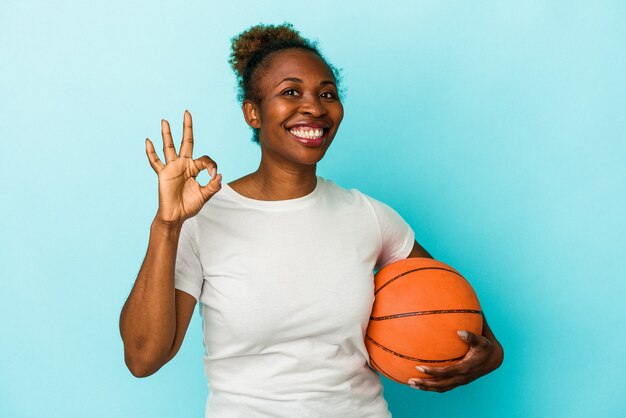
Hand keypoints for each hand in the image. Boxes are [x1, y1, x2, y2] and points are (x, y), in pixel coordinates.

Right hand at [145, 110, 221, 224]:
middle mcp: (183, 165)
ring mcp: (172, 168)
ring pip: (169, 147)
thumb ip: (213, 186)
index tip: (213, 174)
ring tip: (165, 121)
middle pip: (186, 142)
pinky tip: (148, 141)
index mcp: (195, 169)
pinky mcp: (163, 174)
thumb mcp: (205, 196)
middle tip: (187, 112)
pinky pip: (155, 161)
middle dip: (187, 128)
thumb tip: (219, 175)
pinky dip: (151, 152)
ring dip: (167, 134)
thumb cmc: (189, 206)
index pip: (205, 159)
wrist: (175, 216)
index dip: (211, 165)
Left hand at [407, 329, 501, 392]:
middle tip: (410, 381)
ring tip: (411, 384)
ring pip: (441, 388)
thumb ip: (471, 336)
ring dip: (426, 388)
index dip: (432, 372)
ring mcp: (460, 381)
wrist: (494, 359)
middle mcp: (462, 378)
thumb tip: (459, 331)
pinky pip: (444, 386)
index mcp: (466, 368)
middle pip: (441, 385)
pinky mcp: (459, 381)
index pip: (446, 372)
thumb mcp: (482, 340)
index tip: (419, 367)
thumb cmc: (486, 346)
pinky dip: (432, 386)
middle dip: (425, 384)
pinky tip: (421, 382)